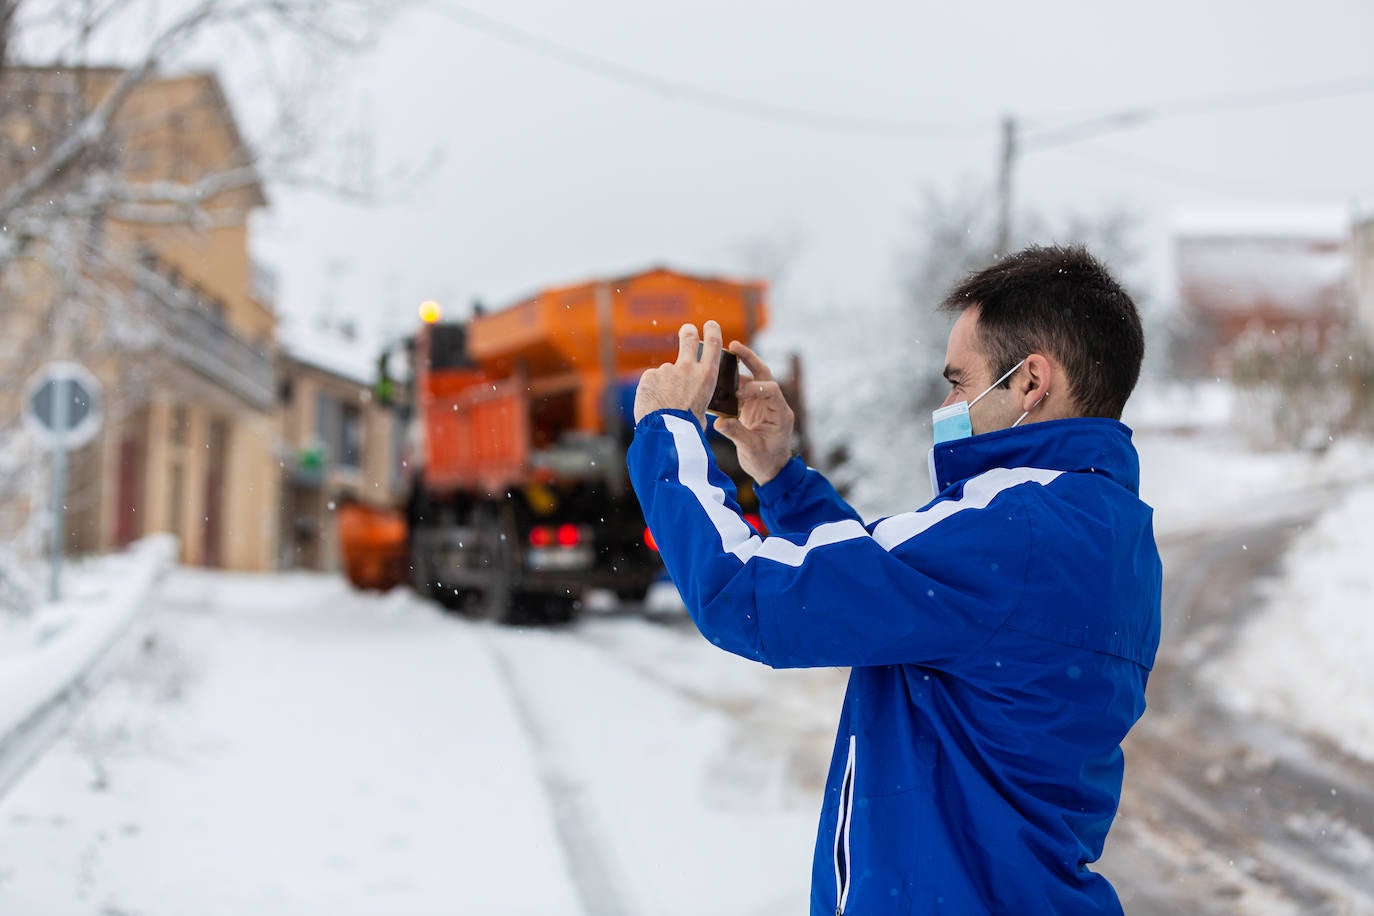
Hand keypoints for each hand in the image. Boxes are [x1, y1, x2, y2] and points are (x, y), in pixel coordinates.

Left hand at [633, 321, 722, 428]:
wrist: (666, 432)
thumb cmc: (688, 428)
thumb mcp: (702, 411)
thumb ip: (696, 399)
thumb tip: (689, 403)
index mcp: (706, 377)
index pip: (713, 345)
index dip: (713, 331)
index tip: (710, 325)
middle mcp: (688, 368)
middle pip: (689, 339)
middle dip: (688, 332)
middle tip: (687, 329)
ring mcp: (667, 370)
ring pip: (665, 374)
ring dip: (664, 386)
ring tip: (663, 407)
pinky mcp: (649, 376)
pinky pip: (651, 382)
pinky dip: (652, 392)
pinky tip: (653, 406)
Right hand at [713, 341, 794, 485]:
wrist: (770, 471)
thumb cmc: (767, 462)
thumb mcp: (752, 450)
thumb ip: (736, 434)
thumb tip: (719, 422)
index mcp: (780, 413)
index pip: (772, 389)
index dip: (755, 387)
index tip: (739, 393)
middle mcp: (772, 404)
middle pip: (763, 374)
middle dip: (749, 359)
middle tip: (734, 346)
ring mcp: (761, 405)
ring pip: (750, 380)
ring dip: (735, 371)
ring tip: (719, 359)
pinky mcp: (750, 409)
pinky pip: (740, 392)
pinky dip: (728, 386)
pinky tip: (714, 381)